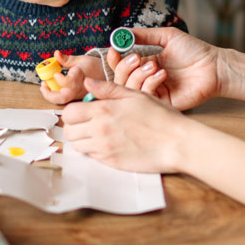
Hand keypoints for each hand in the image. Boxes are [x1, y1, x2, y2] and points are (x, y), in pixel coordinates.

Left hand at [39, 52, 105, 104]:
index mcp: (80, 78)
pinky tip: (51, 88)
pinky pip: (64, 100)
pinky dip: (55, 95)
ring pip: (62, 101)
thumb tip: (56, 54)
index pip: (69, 82)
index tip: (56, 74)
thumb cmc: (94, 66)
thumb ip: (66, 59)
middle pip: (63, 97)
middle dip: (50, 94)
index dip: (61, 80)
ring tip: (45, 86)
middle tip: (43, 86)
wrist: (105, 75)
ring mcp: (78, 95)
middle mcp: (79, 89)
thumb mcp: (81, 60)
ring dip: (50, 95)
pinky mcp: (76, 98)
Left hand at [60, 78, 187, 172]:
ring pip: (77, 146)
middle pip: (69, 131)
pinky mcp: (111, 162)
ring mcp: (104, 148)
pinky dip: (95, 150)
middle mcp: (100, 130)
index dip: (73, 111)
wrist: (176, 143)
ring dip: (83, 139)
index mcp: (104, 109)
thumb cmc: (160, 117)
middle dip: (75, 126)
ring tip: (99, 133)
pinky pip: (92, 156)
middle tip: (88, 122)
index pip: (69, 113)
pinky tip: (111, 142)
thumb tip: (88, 82)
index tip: (83, 110)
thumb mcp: (135, 95)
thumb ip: (108, 88)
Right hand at [122, 27, 220, 110]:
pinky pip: (145, 96)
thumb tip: (120, 33)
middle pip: (120, 78)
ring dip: (138, 75)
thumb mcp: (167, 37)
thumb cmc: (194, 50)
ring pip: (129, 89)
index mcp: (145, 63)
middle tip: (137, 58)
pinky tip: (162, 75)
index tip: (114, 50)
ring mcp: (153, 92)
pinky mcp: (162, 103)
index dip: (114, 59)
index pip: (120, 64)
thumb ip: (143, 35)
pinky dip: (149, 84)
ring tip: (155, 66)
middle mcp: (146, 78)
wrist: (213, 66)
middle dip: (124, 67)